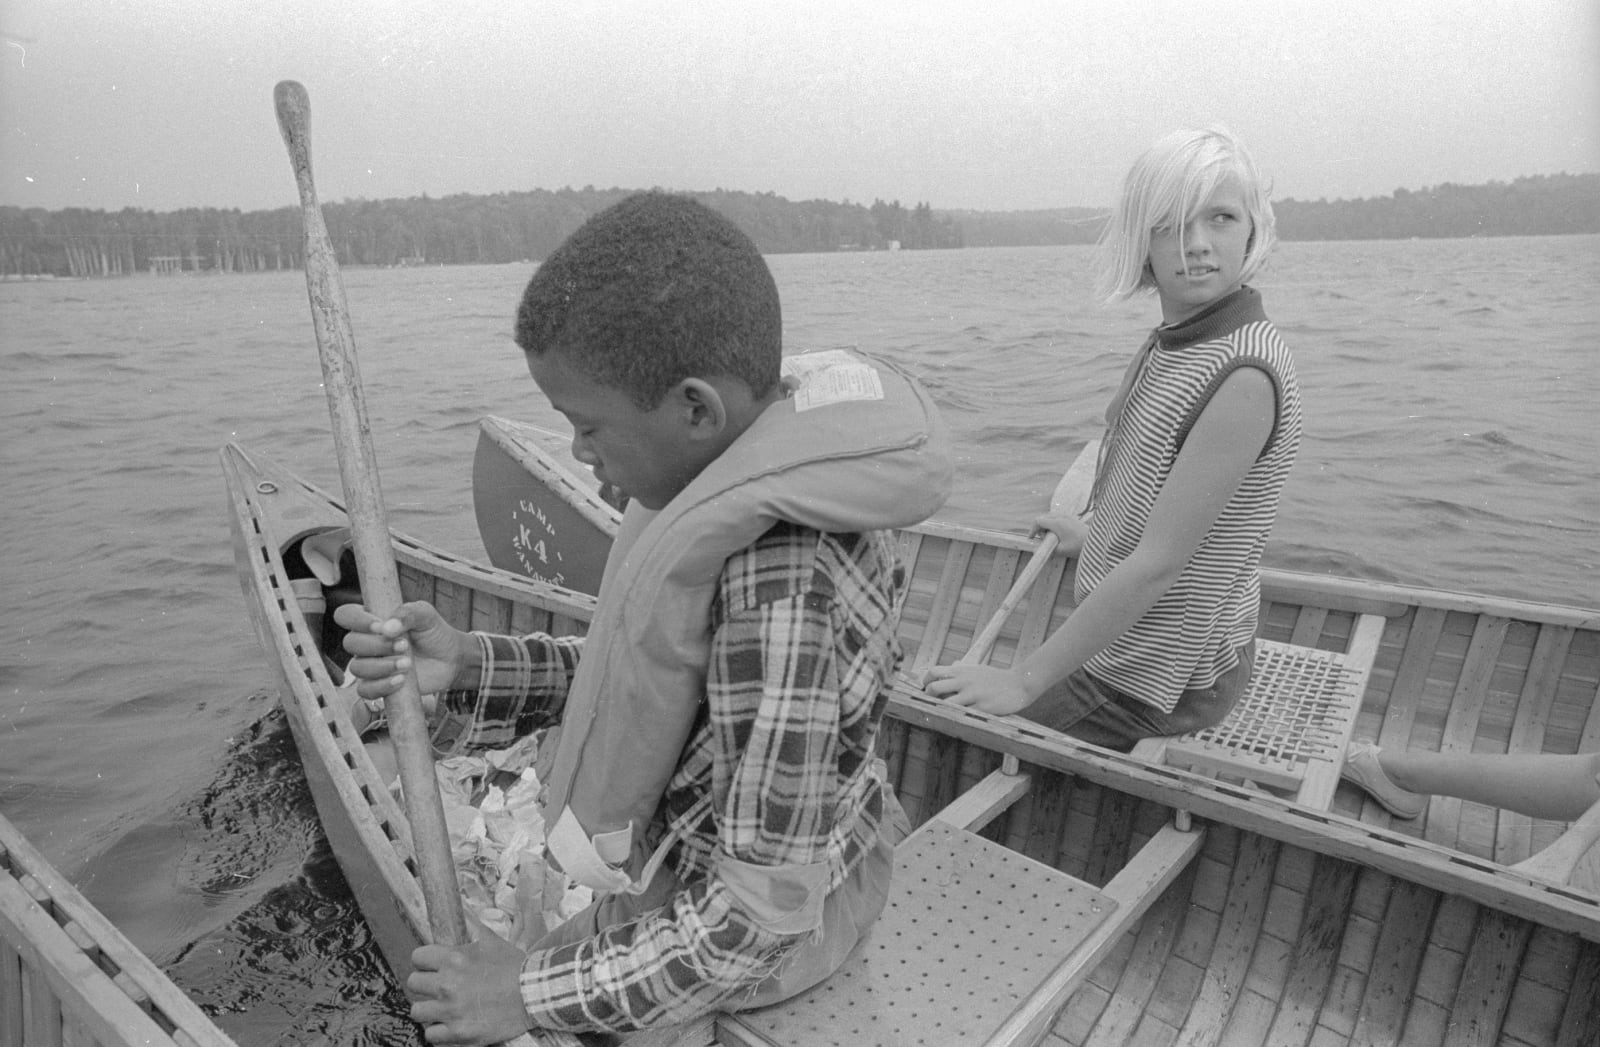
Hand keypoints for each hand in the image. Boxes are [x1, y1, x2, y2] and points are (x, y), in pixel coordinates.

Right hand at [334, 600, 468, 698]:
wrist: (449, 659)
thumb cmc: (434, 632)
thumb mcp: (425, 615)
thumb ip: (408, 613)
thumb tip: (387, 628)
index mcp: (371, 620)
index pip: (346, 615)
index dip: (357, 621)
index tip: (381, 627)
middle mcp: (366, 641)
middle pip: (350, 642)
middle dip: (376, 645)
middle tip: (404, 646)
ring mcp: (370, 664)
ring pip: (357, 667)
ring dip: (381, 666)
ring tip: (407, 664)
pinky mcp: (377, 685)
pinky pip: (365, 690)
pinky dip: (381, 686)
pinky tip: (401, 681)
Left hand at [407, 927, 531, 1045]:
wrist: (535, 993)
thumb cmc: (515, 967)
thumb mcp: (492, 942)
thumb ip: (472, 931)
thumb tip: (463, 917)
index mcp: (453, 959)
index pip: (417, 957)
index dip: (425, 962)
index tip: (432, 967)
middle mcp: (447, 985)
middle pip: (413, 983)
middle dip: (425, 984)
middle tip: (438, 987)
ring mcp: (451, 1011)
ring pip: (417, 1011)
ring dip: (429, 1009)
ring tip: (442, 1008)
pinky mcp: (459, 1033)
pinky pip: (431, 1035)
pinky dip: (439, 1031)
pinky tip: (450, 1024)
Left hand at [921, 664, 1035, 716]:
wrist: (1020, 684)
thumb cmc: (997, 678)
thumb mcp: (977, 669)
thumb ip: (962, 670)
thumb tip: (951, 667)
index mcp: (961, 671)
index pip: (933, 672)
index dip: (925, 682)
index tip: (926, 690)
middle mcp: (964, 681)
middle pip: (933, 688)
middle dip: (927, 698)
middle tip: (931, 704)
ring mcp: (972, 695)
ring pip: (945, 704)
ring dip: (941, 710)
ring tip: (943, 715)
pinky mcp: (981, 708)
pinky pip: (963, 715)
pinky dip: (957, 718)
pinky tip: (958, 721)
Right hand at [1034, 511, 1090, 557]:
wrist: (1095, 541)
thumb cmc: (1079, 546)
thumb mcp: (1061, 551)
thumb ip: (1046, 550)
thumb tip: (1034, 551)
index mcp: (1057, 523)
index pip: (1038, 521)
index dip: (1032, 529)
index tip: (1031, 538)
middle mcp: (1061, 516)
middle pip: (1043, 518)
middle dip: (1039, 528)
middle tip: (1043, 540)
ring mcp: (1067, 515)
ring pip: (1050, 517)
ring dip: (1047, 526)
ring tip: (1051, 538)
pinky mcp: (1071, 517)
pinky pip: (1057, 517)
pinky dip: (1053, 524)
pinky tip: (1058, 534)